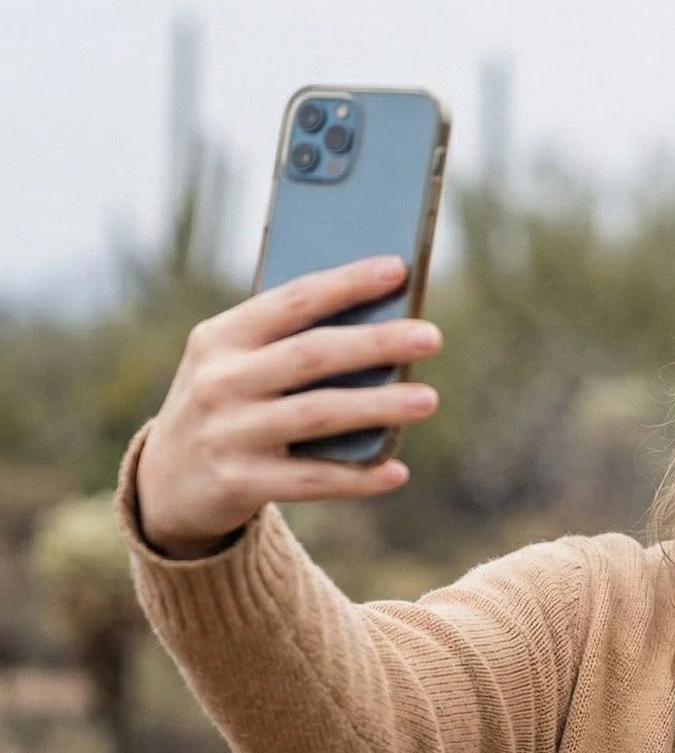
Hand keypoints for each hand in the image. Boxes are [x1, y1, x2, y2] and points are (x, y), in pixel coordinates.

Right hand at [136, 256, 442, 557]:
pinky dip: (358, 478)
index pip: (292, 300)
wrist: (166, 483)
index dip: (346, 283)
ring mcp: (228, 433)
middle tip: (431, 336)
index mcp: (222, 337)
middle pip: (312, 355)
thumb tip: (384, 328)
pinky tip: (397, 471)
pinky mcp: (239, 483)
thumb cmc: (227, 408)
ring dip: (378, 406)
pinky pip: (312, 480)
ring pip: (318, 415)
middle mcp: (220, 380)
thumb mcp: (237, 366)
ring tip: (428, 399)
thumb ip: (291, 346)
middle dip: (375, 343)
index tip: (399, 268)